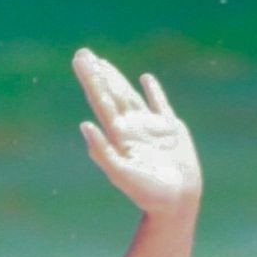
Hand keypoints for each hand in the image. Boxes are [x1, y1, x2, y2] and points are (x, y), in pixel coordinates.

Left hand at [72, 48, 201, 214]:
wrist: (177, 202)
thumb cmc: (148, 193)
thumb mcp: (121, 173)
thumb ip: (102, 151)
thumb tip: (84, 125)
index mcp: (118, 136)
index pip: (100, 100)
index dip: (90, 79)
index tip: (79, 60)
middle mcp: (131, 128)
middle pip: (110, 94)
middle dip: (97, 74)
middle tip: (82, 54)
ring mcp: (150, 127)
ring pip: (130, 96)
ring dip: (116, 79)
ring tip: (103, 63)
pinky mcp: (170, 129)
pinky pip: (160, 105)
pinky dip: (153, 91)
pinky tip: (146, 79)